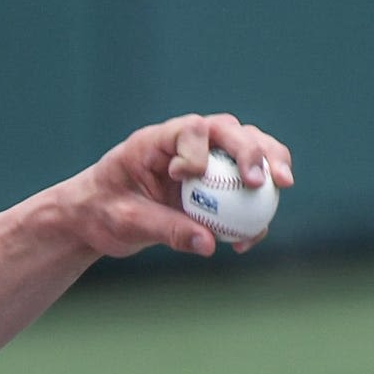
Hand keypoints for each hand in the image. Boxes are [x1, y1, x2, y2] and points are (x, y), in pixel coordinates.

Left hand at [58, 113, 294, 257]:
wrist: (92, 222)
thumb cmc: (100, 214)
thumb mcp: (126, 223)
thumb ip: (166, 229)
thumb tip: (210, 244)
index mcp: (154, 143)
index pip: (189, 130)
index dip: (196, 149)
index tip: (185, 176)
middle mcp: (185, 144)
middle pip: (230, 132)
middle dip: (253, 151)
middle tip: (264, 180)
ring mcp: (204, 161)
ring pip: (248, 150)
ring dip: (270, 166)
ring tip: (282, 187)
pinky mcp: (214, 183)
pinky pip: (244, 189)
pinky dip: (253, 211)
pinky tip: (248, 240)